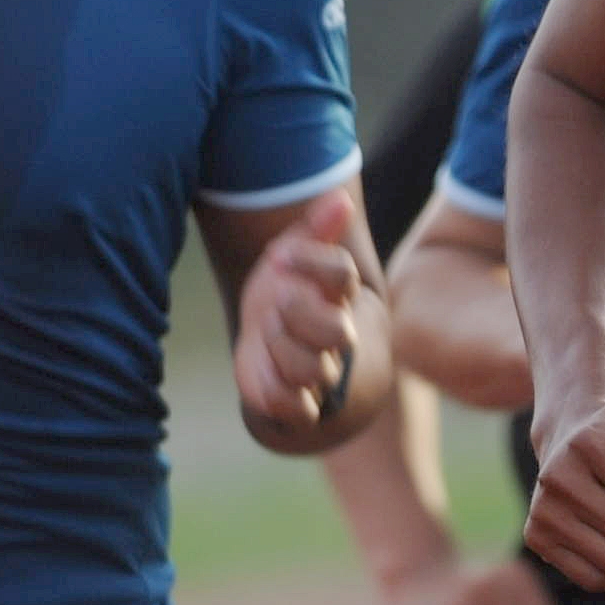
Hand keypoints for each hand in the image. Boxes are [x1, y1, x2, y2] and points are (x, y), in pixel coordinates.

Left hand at [235, 189, 362, 434]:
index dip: (313, 262)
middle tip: (276, 298)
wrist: (278, 349)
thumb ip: (318, 228)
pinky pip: (296, 407)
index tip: (279, 254)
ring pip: (314, 370)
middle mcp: (335, 336)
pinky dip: (275, 391)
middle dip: (299, 312)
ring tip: (267, 330)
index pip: (342, 276)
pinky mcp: (297, 404)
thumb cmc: (289, 294)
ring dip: (282, 348)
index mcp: (337, 295)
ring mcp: (319, 372)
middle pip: (336, 332)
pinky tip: (262, 368)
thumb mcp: (295, 255)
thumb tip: (342, 197)